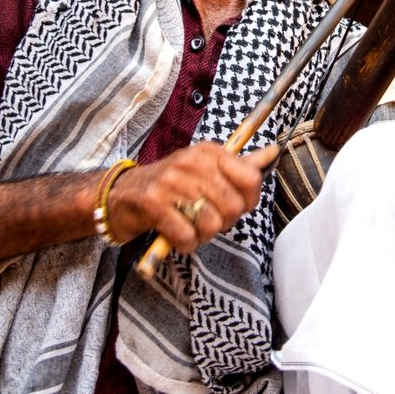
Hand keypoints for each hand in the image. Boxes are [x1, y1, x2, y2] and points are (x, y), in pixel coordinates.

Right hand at [105, 142, 277, 254]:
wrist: (121, 194)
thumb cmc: (171, 185)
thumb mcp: (205, 168)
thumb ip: (240, 165)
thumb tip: (273, 152)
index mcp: (209, 152)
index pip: (251, 177)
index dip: (249, 200)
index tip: (236, 205)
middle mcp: (191, 162)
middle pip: (233, 206)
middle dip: (224, 222)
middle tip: (206, 219)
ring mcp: (171, 182)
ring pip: (211, 223)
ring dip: (203, 235)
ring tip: (189, 226)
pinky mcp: (153, 204)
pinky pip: (187, 236)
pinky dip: (184, 243)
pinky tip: (175, 234)